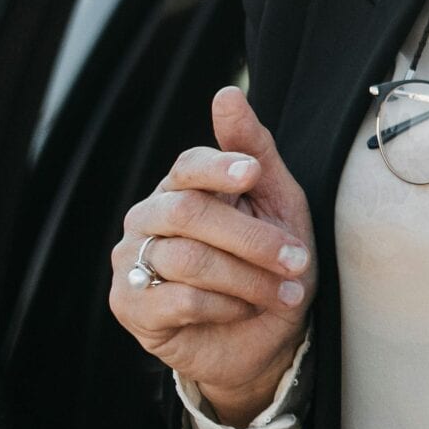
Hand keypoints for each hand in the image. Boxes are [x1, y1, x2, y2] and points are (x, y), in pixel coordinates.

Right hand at [109, 84, 315, 426]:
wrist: (264, 336)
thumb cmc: (271, 262)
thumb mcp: (278, 203)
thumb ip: (254, 149)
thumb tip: (227, 92)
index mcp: (182, 188)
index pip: (188, 166)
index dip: (219, 167)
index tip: (252, 174)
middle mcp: (149, 218)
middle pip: (189, 212)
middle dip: (253, 238)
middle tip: (298, 260)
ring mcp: (132, 261)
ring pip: (186, 258)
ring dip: (247, 277)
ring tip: (285, 292)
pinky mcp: (130, 305)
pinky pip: (176, 299)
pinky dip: (222, 305)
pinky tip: (243, 310)